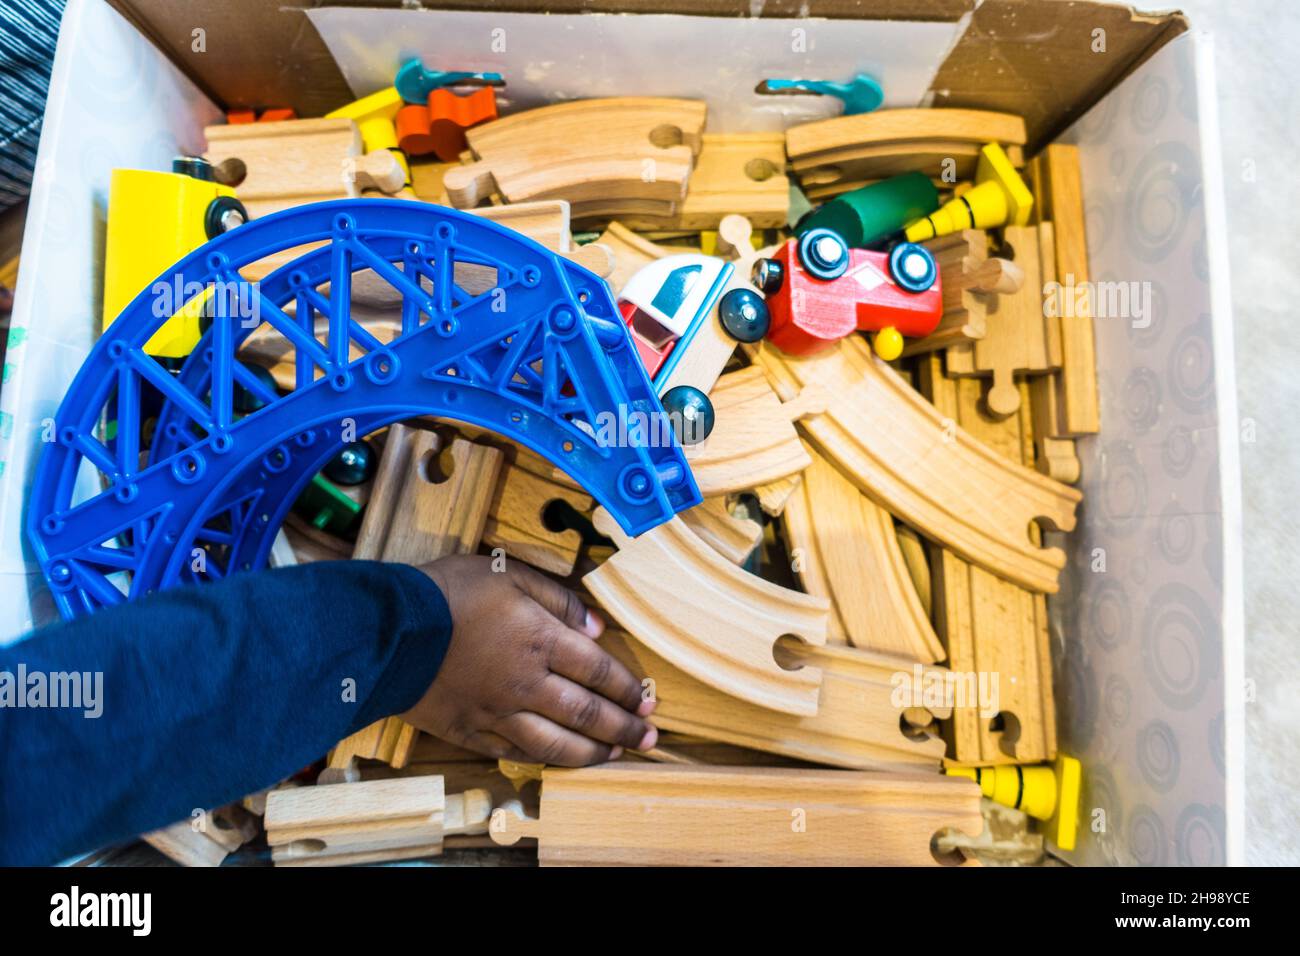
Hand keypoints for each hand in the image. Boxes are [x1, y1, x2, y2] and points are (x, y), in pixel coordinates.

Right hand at [401, 554, 656, 765]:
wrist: (384, 630)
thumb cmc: (446, 593)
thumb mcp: (506, 572)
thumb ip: (556, 598)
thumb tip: (595, 627)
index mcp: (540, 639)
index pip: (598, 670)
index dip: (627, 689)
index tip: (648, 701)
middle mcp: (526, 682)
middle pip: (586, 712)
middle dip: (623, 728)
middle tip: (648, 738)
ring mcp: (498, 711)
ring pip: (556, 743)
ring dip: (591, 752)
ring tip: (614, 756)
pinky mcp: (469, 730)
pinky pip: (514, 751)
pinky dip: (543, 759)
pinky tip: (558, 760)